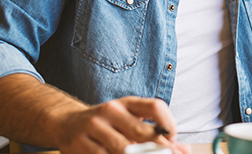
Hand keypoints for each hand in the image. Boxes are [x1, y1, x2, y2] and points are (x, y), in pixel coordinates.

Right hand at [54, 96, 189, 153]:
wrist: (66, 124)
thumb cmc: (106, 125)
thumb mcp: (128, 121)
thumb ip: (155, 133)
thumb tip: (185, 150)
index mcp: (126, 102)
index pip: (155, 107)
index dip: (169, 124)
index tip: (172, 139)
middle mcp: (111, 110)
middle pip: (143, 132)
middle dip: (159, 150)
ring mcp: (94, 127)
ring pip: (124, 150)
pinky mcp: (80, 145)